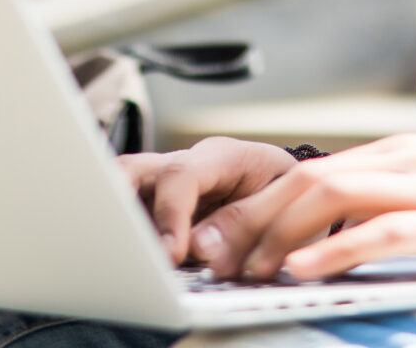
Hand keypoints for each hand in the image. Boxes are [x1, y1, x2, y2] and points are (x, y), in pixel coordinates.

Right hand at [119, 137, 300, 263]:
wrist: (298, 189)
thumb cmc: (292, 193)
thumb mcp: (281, 203)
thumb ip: (243, 221)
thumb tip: (200, 247)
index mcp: (223, 156)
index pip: (182, 175)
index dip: (171, 214)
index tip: (172, 253)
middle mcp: (189, 164)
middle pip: (133, 168)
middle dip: (116, 201)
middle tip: (119, 243)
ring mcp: (170, 183)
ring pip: (124, 190)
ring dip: (123, 225)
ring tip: (131, 257)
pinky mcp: (162, 206)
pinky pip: (133, 216)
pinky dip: (133, 238)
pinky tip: (141, 260)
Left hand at [190, 133, 415, 281]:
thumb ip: (387, 209)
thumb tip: (326, 240)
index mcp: (399, 154)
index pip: (310, 173)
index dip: (257, 205)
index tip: (220, 239)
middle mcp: (406, 159)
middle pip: (306, 180)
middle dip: (250, 219)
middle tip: (210, 257)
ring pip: (331, 198)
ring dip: (279, 235)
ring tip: (246, 269)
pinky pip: (378, 231)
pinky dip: (333, 251)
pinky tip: (302, 272)